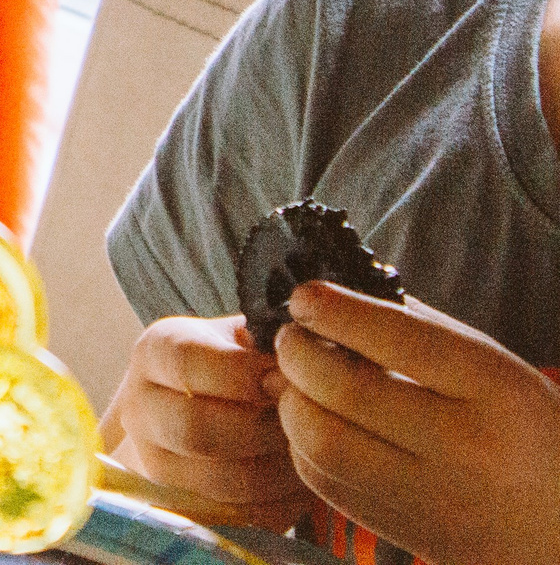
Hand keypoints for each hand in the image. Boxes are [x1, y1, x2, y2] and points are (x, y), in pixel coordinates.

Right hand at [101, 314, 308, 530]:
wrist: (199, 407)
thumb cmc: (235, 366)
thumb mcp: (242, 339)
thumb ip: (265, 343)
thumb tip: (291, 370)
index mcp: (155, 352)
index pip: (186, 363)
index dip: (242, 375)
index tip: (283, 379)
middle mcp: (140, 407)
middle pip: (195, 430)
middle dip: (261, 431)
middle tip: (298, 423)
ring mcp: (153, 460)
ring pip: (219, 481)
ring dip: (276, 471)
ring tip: (302, 452)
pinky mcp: (178, 503)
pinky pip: (235, 516)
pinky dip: (276, 502)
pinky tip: (292, 480)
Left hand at [270, 281, 559, 564]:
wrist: (556, 526)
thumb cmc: (523, 430)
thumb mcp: (493, 367)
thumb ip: (419, 329)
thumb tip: (337, 296)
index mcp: (494, 390)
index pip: (399, 340)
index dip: (335, 311)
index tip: (303, 297)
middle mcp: (463, 446)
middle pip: (344, 391)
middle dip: (297, 353)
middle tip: (291, 337)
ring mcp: (430, 495)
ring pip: (321, 440)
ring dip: (291, 400)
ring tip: (298, 380)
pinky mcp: (398, 527)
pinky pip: (322, 480)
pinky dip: (301, 443)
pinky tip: (315, 422)